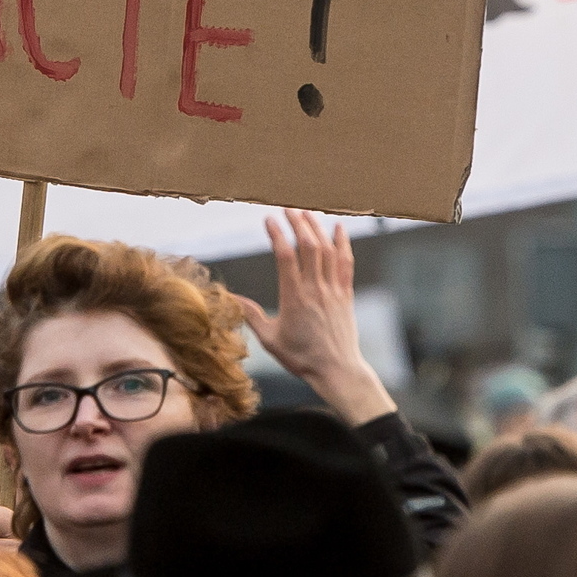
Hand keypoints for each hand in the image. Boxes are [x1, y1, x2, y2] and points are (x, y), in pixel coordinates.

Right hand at [233, 212, 393, 426]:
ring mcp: (332, 290)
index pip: (285, 256)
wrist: (336, 369)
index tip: (268, 220)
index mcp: (294, 297)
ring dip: (317, 227)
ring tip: (307, 212)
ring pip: (327, 250)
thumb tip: (230, 298)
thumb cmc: (301, 357)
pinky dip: (342, 242)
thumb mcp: (269, 339)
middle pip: (308, 245)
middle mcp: (315, 289)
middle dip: (298, 222)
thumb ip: (251, 315)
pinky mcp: (345, 294)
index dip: (277, 234)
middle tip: (287, 208)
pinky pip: (345, 262)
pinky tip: (338, 228)